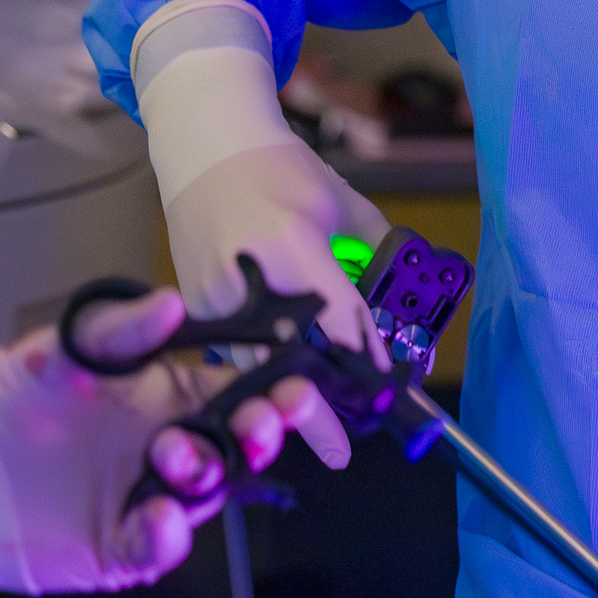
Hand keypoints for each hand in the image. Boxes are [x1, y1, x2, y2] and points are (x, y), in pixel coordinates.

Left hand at [0, 289, 334, 594]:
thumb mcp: (51, 354)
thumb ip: (116, 332)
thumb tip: (176, 303)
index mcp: (162, 397)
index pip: (237, 390)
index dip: (273, 389)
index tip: (293, 386)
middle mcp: (164, 447)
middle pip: (238, 443)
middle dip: (263, 432)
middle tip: (262, 423)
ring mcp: (144, 498)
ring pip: (205, 492)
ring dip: (207, 473)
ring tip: (175, 458)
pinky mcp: (117, 547)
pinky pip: (158, 545)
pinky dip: (166, 535)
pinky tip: (156, 516)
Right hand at [164, 137, 392, 465]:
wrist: (208, 147)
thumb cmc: (283, 170)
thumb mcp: (344, 207)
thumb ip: (375, 257)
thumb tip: (403, 313)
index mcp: (292, 246)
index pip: (340, 322)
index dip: (366, 363)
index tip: (387, 397)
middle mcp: (248, 278)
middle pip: (288, 362)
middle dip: (313, 411)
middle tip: (340, 450)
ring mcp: (212, 296)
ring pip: (253, 367)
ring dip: (284, 397)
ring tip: (314, 426)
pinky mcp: (193, 304)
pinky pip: (231, 352)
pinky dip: (258, 373)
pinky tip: (281, 388)